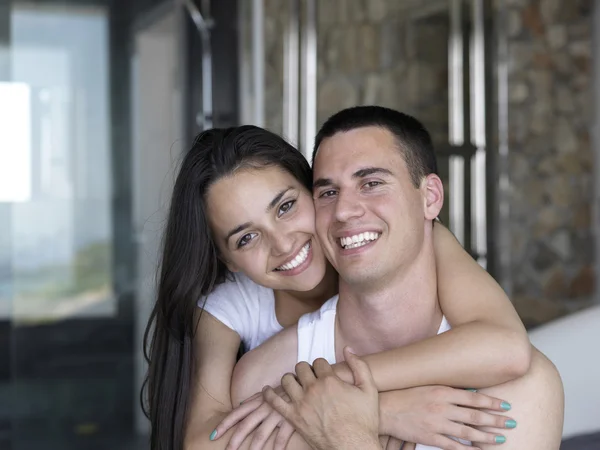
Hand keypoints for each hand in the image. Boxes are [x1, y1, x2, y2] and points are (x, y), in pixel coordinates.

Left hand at [212, 387, 294, 449]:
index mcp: (257, 401)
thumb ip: (253, 399)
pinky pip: (282, 436)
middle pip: (246, 425)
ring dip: (254, 447)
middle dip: (235, 439)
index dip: (224, 424)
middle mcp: (264, 407)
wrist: (303, 384)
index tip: (213, 435)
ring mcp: (276, 413)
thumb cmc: (283, 390)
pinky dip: (277, 446)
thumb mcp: (266, 392)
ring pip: (262, 433)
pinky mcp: (290, 419)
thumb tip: (240, 404)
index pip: (236, 413)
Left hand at [263, 347, 379, 449]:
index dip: (322, 366)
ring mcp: (301, 403)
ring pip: (287, 380)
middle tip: (310, 378)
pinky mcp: (293, 417)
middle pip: (301, 367)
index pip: (318, 361)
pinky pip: (273, 401)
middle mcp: (313, 388)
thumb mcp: (369, 389)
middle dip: (306, 370)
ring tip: (296, 384)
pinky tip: (267, 391)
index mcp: (330, 380)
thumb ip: (359, 365)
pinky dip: (268, 394)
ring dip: (291, 379)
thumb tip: (347, 348)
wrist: (353, 447)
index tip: (324, 372)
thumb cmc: (363, 421)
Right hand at [379, 386, 515, 448]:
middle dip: (496, 420)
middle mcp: (442, 407)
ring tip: (501, 438)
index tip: (506, 405)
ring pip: (468, 431)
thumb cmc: (407, 395)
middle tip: (512, 422)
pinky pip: (454, 446)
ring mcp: (437, 423)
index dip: (492, 402)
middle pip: (475, 415)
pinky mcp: (431, 437)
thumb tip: (471, 392)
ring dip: (487, 436)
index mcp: (442, 391)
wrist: (386, 408)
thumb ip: (449, 390)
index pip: (474, 398)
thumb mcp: (429, 386)